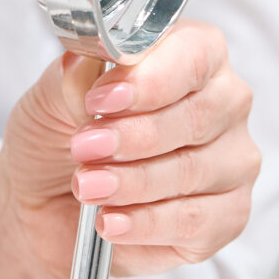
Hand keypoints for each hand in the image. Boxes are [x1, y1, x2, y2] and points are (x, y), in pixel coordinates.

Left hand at [0, 21, 257, 278]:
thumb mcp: (50, 97)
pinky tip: (111, 222)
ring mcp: (232, 162)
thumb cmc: (58, 138)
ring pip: (194, 171)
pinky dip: (146, 224)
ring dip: (131, 182)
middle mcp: (223, 104)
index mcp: (192, 55)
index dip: (150, 80)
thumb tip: (82, 63)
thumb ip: (72, 76)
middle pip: (199, 115)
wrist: (46, 204)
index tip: (100, 100)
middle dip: (134, 136)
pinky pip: (196, 221)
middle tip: (84, 148)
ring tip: (86, 186)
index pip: (196, 55)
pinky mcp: (227, 215)